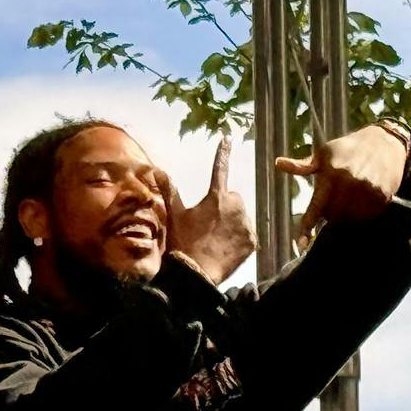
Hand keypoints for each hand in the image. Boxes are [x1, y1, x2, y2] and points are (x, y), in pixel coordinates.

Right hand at [166, 138, 255, 284]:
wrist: (197, 272)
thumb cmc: (184, 242)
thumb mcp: (175, 215)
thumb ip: (170, 190)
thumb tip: (157, 169)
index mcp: (216, 196)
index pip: (219, 168)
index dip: (223, 153)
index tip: (228, 138)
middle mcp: (236, 205)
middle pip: (233, 199)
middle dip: (225, 208)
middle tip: (209, 225)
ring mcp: (246, 223)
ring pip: (241, 217)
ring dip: (232, 224)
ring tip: (216, 239)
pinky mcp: (252, 240)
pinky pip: (248, 235)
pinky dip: (239, 240)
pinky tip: (225, 248)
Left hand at [275, 122, 406, 246]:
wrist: (385, 143)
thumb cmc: (348, 148)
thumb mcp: (324, 153)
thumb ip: (302, 166)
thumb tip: (278, 163)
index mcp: (332, 174)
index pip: (316, 206)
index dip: (307, 225)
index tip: (301, 243)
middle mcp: (350, 184)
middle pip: (332, 217)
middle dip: (329, 212)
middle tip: (334, 197)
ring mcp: (367, 191)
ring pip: (349, 218)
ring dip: (345, 213)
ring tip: (349, 195)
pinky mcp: (381, 197)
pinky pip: (365, 216)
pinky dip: (360, 212)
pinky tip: (362, 197)